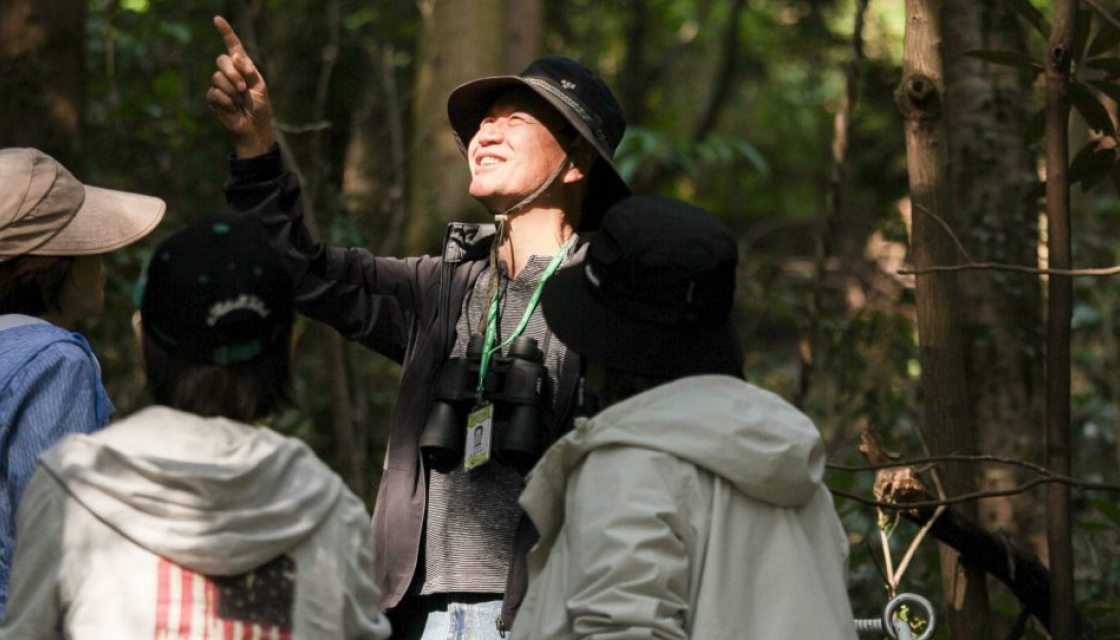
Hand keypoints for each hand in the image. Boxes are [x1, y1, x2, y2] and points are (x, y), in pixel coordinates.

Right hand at [206, 15, 274, 157]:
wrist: (255, 128)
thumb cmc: (259, 107)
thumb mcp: (259, 87)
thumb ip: (249, 71)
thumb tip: (236, 57)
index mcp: (242, 68)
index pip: (233, 46)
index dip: (226, 32)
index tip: (217, 19)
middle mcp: (228, 74)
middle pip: (221, 60)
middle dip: (233, 74)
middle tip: (243, 88)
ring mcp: (218, 86)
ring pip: (217, 77)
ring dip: (231, 91)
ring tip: (239, 102)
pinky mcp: (212, 99)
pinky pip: (215, 93)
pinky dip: (227, 102)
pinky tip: (233, 109)